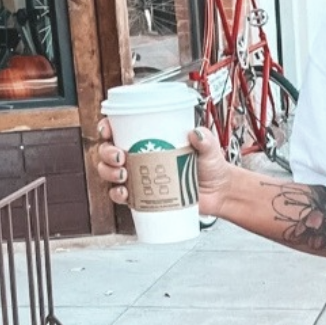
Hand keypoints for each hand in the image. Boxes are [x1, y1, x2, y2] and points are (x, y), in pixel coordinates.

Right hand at [95, 119, 235, 218]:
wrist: (219, 192)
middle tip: (120, 157)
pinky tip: (124, 194)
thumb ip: (205, 139)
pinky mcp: (144, 197)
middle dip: (106, 153)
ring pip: (110, 172)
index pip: (119, 129)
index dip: (106, 127)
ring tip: (123, 176)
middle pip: (108, 151)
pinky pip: (121, 196)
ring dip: (108, 173)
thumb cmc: (211, 166)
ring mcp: (140, 177)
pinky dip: (117, 195)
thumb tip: (196, 134)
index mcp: (149, 139)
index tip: (107, 130)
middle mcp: (139, 157)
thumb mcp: (210, 147)